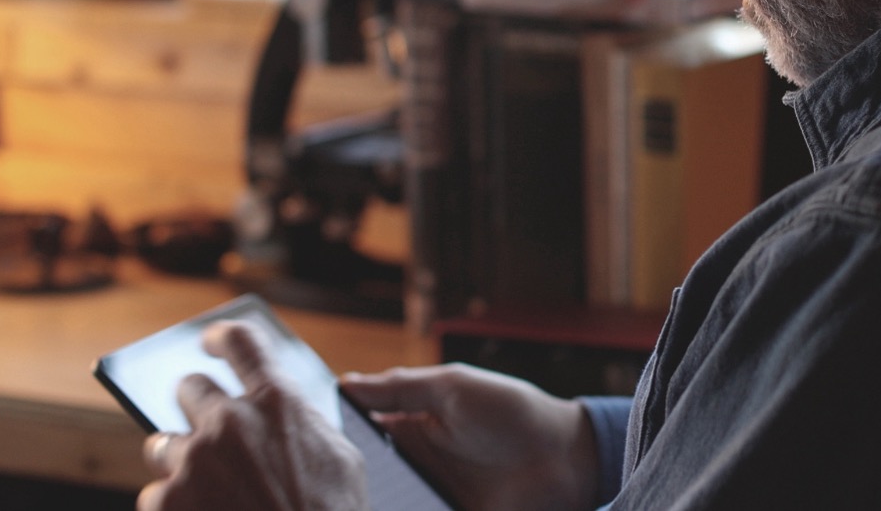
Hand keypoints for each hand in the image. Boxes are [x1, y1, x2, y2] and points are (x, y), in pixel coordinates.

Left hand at [139, 321, 368, 510]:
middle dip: (196, 408)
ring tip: (206, 494)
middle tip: (207, 433)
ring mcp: (193, 462)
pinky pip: (156, 497)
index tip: (210, 341)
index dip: (223, 337)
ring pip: (163, 444)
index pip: (242, 342)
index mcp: (276, 402)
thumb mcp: (340, 461)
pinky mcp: (166, 501)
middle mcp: (229, 422)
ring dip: (179, 464)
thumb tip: (285, 414)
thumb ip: (304, 426)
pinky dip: (173, 510)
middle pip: (190, 388)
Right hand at [342, 364, 598, 510]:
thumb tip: (347, 383)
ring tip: (349, 503)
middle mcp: (418, 464)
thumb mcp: (454, 388)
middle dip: (352, 482)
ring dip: (374, 500)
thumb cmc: (511, 412)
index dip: (341, 439)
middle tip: (333, 486)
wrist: (565, 458)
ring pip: (388, 501)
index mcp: (415, 425)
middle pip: (370, 477)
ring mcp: (432, 496)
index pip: (364, 434)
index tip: (315, 448)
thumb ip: (402, 386)